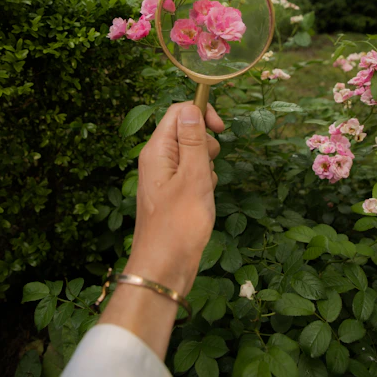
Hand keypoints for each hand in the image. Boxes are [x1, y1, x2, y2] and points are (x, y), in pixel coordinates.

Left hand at [124, 102, 223, 295]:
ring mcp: (164, 177)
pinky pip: (191, 174)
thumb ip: (194, 141)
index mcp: (156, 150)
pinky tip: (202, 200)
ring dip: (205, 165)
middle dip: (205, 144)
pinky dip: (202, 182)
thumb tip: (191, 108)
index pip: (178, 112)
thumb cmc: (179, 225)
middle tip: (207, 167)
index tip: (220, 129)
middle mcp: (157, 159)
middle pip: (186, 131)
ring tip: (203, 189)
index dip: (200, 113)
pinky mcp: (172, 192)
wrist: (164, 268)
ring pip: (192, 154)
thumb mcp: (193, 177)